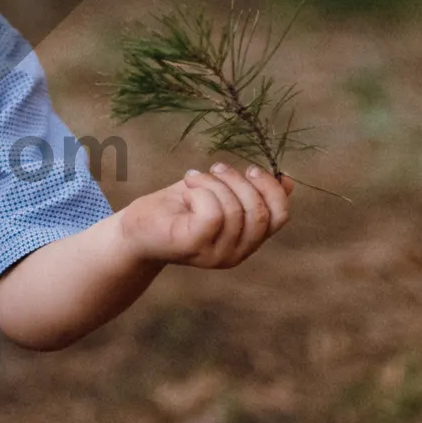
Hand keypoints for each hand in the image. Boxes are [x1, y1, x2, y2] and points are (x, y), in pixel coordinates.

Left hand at [117, 162, 293, 270]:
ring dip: (215, 182)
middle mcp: (236, 253)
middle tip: (215, 169)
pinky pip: (213, 212)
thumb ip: (250, 192)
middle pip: (261, 212)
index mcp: (247, 241)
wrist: (134, 230)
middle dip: (240, 182)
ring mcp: (215, 254)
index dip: (272, 188)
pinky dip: (202, 190)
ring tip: (194, 178)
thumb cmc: (176, 209)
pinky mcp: (193, 246)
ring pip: (236, 209)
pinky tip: (187, 189)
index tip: (251, 169)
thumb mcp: (218, 194)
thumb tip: (287, 181)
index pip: (280, 216)